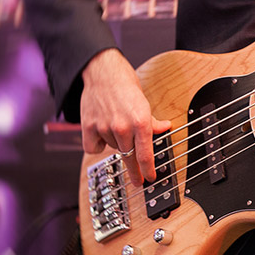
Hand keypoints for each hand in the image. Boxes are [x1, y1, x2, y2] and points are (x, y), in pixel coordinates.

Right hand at [80, 48, 170, 184]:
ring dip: (116, 143)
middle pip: (129, 157)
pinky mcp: (89, 127)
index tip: (150, 178)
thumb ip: (152, 121)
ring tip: (116, 125)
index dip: (148, 170)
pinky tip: (101, 133)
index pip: (145, 154)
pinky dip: (97, 144)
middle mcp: (123, 127)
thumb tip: (165, 128)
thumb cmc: (125, 86)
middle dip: (134, 171)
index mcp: (140, 122)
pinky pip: (93, 148)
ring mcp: (105, 127)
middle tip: (137, 181)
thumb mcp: (145, 103)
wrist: (103, 73)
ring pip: (112, 149)